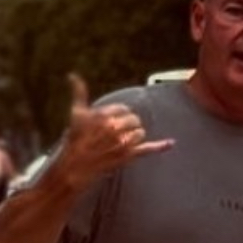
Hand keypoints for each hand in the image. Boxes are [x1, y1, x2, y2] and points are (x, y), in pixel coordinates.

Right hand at [58, 72, 173, 188]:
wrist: (75, 168)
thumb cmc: (75, 141)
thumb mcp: (76, 115)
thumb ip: (79, 93)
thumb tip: (72, 75)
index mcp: (104, 115)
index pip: (124, 109)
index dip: (120, 116)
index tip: (112, 123)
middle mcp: (114, 127)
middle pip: (134, 120)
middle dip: (128, 126)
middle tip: (117, 134)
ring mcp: (122, 142)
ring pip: (140, 133)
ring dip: (134, 137)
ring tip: (121, 143)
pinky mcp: (128, 156)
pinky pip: (147, 149)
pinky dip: (160, 146)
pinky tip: (171, 143)